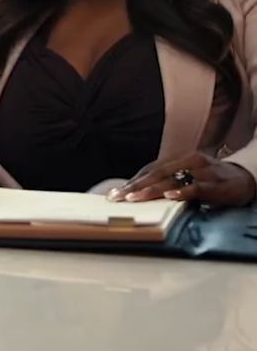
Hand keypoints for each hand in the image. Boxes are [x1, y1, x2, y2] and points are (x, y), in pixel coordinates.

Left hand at [109, 152, 256, 206]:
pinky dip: (182, 192)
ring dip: (151, 190)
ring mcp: (203, 172)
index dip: (133, 181)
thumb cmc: (212, 180)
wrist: (246, 178)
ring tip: (134, 198)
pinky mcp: (217, 184)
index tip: (115, 193)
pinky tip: (170, 196)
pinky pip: (198, 187)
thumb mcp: (188, 177)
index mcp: (179, 160)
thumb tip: (139, 194)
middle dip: (135, 187)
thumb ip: (168, 182)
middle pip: (156, 174)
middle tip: (118, 198)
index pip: (150, 170)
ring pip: (172, 180)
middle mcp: (188, 162)